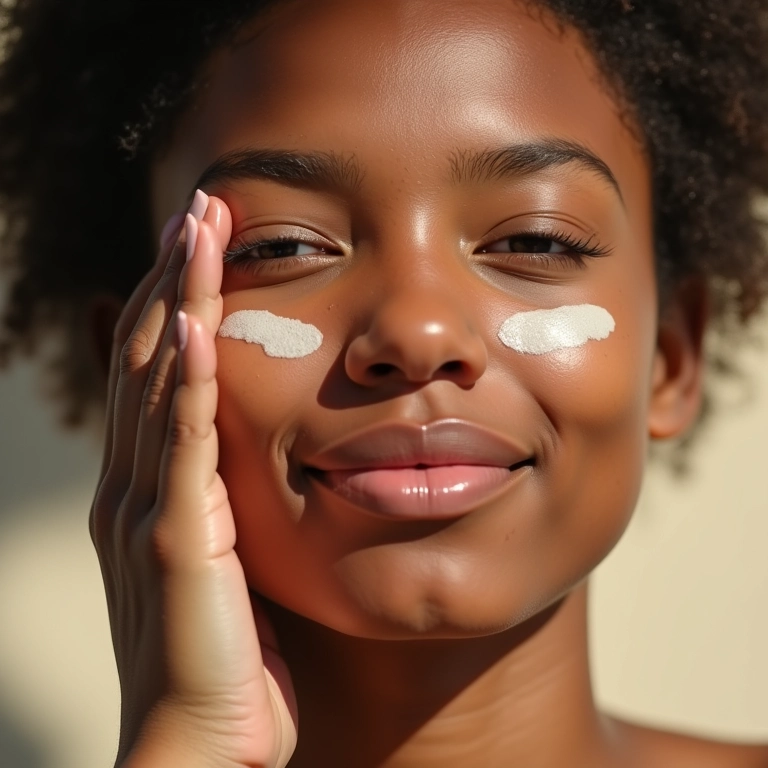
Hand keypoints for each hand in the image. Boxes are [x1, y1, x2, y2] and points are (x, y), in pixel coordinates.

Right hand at [89, 193, 297, 767]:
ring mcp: (150, 508)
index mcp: (154, 485)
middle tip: (197, 204)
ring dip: (175, 298)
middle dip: (170, 275)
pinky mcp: (178, 541)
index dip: (175, 299)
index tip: (203, 239)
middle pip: (146, 354)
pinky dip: (182, 379)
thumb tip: (242, 455)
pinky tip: (190, 321)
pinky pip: (181, 445)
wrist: (199, 743)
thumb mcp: (224, 560)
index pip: (158, 369)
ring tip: (195, 226)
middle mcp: (137, 483)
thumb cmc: (224, 657)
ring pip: (157, 381)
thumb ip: (223, 502)